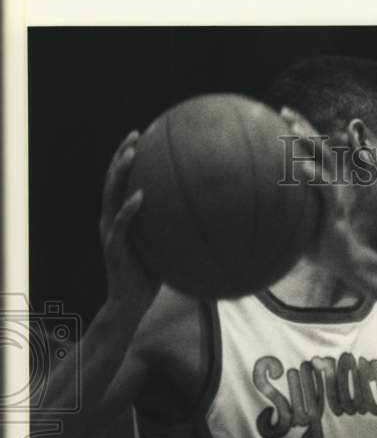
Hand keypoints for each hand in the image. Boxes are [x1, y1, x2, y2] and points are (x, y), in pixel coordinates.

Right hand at [100, 130, 158, 311]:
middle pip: (112, 179)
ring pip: (111, 194)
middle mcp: (110, 219)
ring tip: (132, 153)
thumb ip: (175, 232)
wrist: (129, 304)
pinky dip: (129, 208)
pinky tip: (140, 196)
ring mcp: (109, 231)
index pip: (122, 181)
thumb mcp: (165, 249)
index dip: (128, 158)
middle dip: (122, 154)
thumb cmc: (151, 278)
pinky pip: (121, 224)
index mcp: (120, 217)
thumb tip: (207, 222)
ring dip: (120, 172)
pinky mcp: (114, 247)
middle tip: (136, 134)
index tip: (143, 137)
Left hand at [279, 106, 362, 274]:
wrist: (343, 261)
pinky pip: (326, 189)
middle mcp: (333, 182)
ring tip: (294, 130)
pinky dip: (316, 176)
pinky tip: (303, 168)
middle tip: (285, 112)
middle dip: (303, 126)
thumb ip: (284, 204)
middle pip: (319, 146)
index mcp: (325, 181)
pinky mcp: (336, 209)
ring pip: (325, 160)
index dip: (301, 129)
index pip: (313, 149)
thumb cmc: (318, 242)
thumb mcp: (299, 217)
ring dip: (310, 143)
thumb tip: (252, 199)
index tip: (282, 113)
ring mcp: (336, 193)